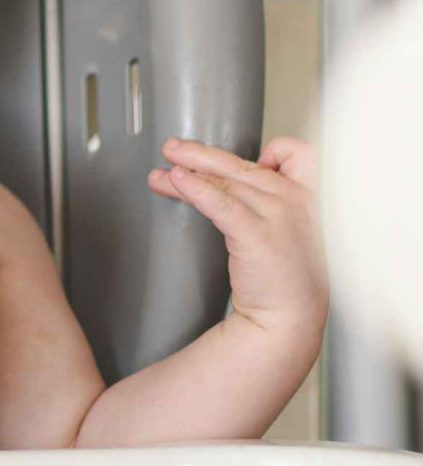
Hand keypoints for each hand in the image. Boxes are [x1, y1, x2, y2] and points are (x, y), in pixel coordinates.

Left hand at [148, 136, 327, 337]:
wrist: (290, 317)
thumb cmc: (283, 272)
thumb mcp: (283, 226)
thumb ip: (263, 198)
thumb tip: (216, 175)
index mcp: (304, 195)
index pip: (296, 153)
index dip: (273, 150)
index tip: (242, 160)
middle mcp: (293, 199)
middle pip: (239, 164)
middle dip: (199, 154)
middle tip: (170, 148)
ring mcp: (277, 216)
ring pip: (223, 182)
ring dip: (186, 172)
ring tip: (160, 173)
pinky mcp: (257, 235)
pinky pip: (221, 203)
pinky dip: (196, 189)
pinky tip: (176, 180)